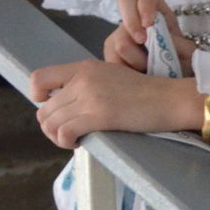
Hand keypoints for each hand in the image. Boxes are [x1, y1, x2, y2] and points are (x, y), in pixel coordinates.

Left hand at [30, 59, 203, 147]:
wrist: (171, 99)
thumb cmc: (147, 92)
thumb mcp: (112, 77)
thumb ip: (88, 84)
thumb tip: (66, 105)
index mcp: (85, 67)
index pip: (39, 79)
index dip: (38, 97)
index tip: (53, 108)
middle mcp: (83, 79)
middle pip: (44, 110)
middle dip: (51, 126)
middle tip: (70, 133)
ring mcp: (90, 97)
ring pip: (50, 123)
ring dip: (58, 137)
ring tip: (75, 139)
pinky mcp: (99, 115)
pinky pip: (64, 132)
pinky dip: (67, 142)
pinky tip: (80, 142)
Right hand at [106, 0, 196, 72]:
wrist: (170, 81)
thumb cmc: (181, 62)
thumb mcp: (188, 53)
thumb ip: (181, 46)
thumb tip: (168, 42)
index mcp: (158, 12)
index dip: (146, 3)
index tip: (149, 23)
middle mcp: (137, 18)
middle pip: (125, 1)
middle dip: (132, 22)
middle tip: (142, 41)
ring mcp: (121, 33)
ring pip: (117, 38)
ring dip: (134, 57)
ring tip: (148, 69)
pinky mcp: (111, 52)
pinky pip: (111, 58)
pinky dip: (125, 70)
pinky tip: (136, 76)